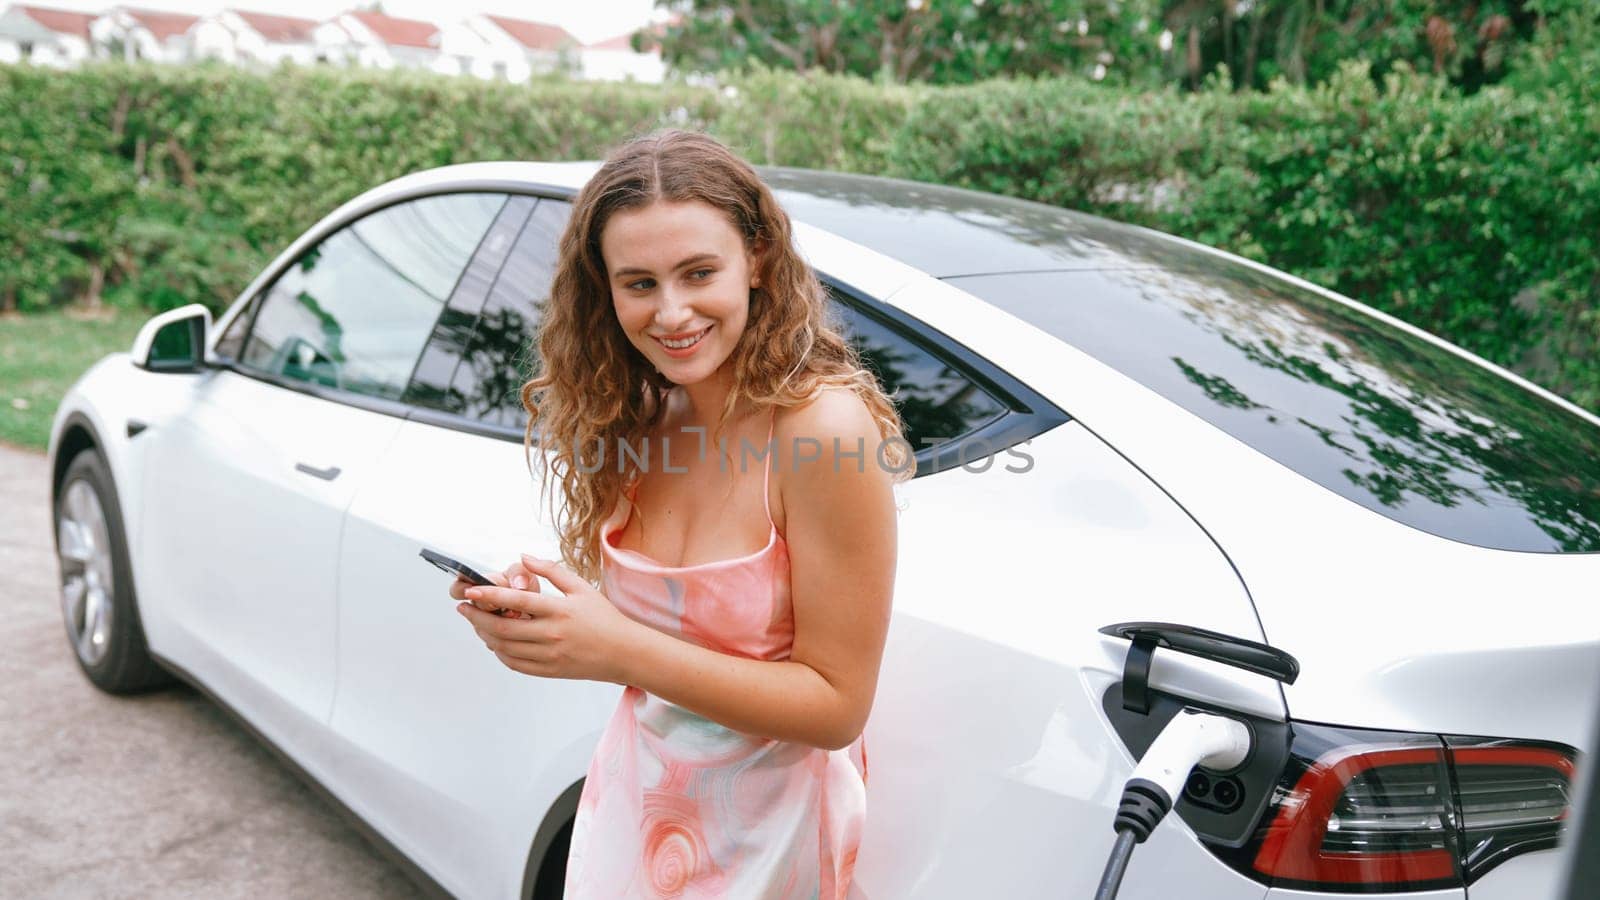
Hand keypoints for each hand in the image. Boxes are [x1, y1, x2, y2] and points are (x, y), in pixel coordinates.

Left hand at [455, 553, 640, 683]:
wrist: (625, 652)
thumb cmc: (604, 617)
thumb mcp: (582, 587)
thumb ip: (551, 570)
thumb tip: (523, 557)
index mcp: (560, 611)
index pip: (517, 601)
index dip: (490, 595)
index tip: (471, 590)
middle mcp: (552, 635)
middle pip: (503, 628)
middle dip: (477, 617)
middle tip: (464, 608)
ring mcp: (550, 655)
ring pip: (505, 648)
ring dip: (486, 635)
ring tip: (478, 624)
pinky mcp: (549, 671)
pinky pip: (515, 664)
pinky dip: (500, 653)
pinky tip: (496, 643)